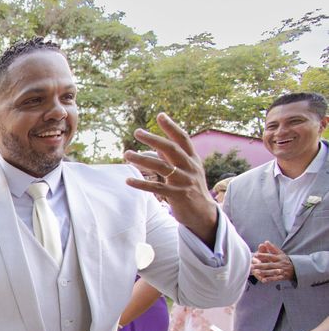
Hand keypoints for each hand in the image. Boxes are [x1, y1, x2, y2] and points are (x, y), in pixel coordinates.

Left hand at [124, 113, 218, 245]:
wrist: (204, 214)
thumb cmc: (192, 189)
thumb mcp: (188, 170)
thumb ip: (173, 158)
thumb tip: (156, 146)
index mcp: (193, 159)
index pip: (183, 139)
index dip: (172, 127)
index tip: (160, 115)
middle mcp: (190, 168)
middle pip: (171, 149)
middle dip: (154, 139)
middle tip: (137, 132)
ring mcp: (184, 182)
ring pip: (161, 167)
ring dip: (142, 159)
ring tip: (126, 154)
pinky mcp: (177, 196)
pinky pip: (156, 188)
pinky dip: (141, 184)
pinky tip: (128, 180)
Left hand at [251, 241, 294, 282]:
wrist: (295, 269)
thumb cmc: (284, 260)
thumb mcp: (280, 253)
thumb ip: (272, 248)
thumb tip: (266, 241)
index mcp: (279, 258)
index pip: (270, 256)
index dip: (263, 255)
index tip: (255, 255)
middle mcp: (280, 264)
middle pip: (269, 265)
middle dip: (260, 265)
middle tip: (252, 266)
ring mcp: (281, 271)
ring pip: (272, 272)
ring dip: (264, 272)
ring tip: (256, 272)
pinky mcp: (282, 277)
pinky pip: (275, 278)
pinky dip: (269, 279)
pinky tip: (263, 280)